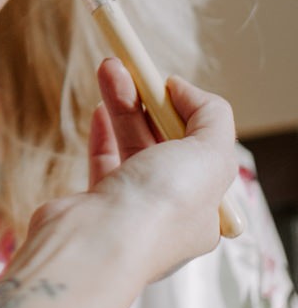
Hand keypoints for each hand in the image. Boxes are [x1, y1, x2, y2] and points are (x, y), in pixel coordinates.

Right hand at [84, 59, 238, 278]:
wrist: (98, 240)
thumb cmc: (159, 207)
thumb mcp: (211, 154)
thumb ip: (211, 116)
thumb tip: (185, 91)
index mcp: (207, 210)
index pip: (205, 150)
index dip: (188, 112)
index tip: (169, 85)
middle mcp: (171, 211)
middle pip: (165, 142)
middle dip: (150, 100)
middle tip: (133, 67)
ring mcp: (131, 208)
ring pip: (132, 144)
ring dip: (123, 104)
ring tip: (109, 67)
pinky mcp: (97, 203)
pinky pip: (104, 160)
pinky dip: (103, 132)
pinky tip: (99, 108)